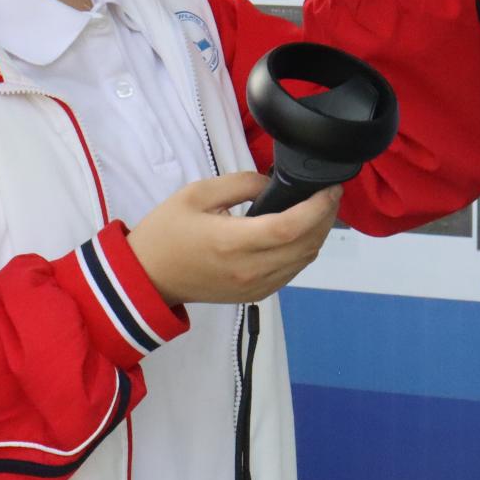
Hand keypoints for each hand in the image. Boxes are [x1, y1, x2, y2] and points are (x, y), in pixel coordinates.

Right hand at [127, 173, 341, 305]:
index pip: (290, 227)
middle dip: (325, 218)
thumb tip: (270, 183)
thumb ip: (238, 183)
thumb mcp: (194, 194)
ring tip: (317, 211)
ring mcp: (256, 286)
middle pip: (307, 245)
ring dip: (318, 235)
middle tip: (328, 194)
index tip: (329, 188)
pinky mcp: (256, 295)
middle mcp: (250, 269)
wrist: (149, 276)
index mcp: (232, 242)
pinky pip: (292, 272)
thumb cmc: (166, 232)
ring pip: (305, 260)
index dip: (317, 207)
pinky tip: (297, 234)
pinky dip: (302, 251)